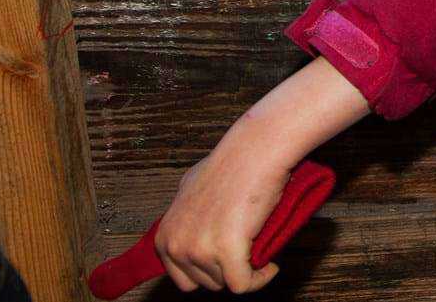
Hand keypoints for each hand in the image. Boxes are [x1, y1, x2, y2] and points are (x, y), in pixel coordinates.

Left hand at [155, 60, 368, 292]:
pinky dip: (260, 279)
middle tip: (247, 249)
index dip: (209, 270)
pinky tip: (270, 266)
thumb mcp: (190, 191)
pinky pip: (243, 285)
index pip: (183, 278)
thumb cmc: (231, 164)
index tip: (228, 260)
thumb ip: (185, 217)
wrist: (255, 151)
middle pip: (206, 283)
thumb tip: (193, 225)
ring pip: (226, 283)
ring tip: (258, 248)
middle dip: (228, 270)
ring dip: (245, 271)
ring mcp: (199, 250)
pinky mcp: (226, 251)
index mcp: (165, 236)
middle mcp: (177, 246)